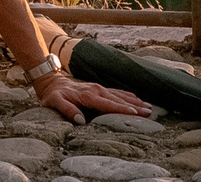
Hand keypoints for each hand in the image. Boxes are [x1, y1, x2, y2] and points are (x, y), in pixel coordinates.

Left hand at [32, 73, 153, 124]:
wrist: (51, 81)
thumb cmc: (53, 95)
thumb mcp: (55, 102)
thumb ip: (67, 110)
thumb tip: (80, 120)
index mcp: (87, 95)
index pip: (107, 103)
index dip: (121, 109)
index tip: (135, 113)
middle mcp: (96, 90)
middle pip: (118, 99)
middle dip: (134, 106)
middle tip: (149, 112)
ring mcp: (98, 88)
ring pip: (120, 95)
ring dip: (135, 101)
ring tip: (149, 107)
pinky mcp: (99, 88)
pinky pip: (116, 91)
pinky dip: (128, 95)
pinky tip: (137, 98)